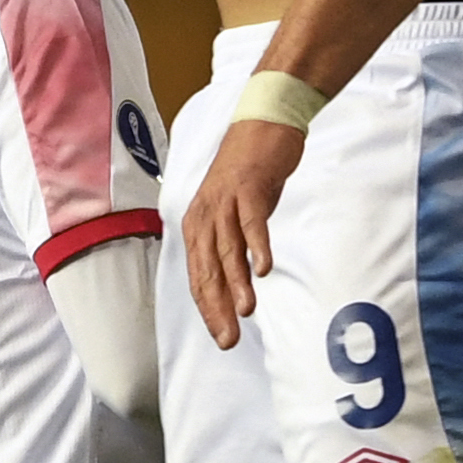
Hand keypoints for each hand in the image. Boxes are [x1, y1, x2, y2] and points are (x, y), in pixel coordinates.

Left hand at [182, 116, 306, 347]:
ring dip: (236, 283)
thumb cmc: (248, 172)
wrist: (262, 124)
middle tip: (229, 338)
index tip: (222, 337)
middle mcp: (205, 215)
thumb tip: (233, 283)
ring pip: (228, 250)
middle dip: (218, 308)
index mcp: (198, 225)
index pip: (198, 276)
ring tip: (246, 310)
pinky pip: (252, 223)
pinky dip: (257, 246)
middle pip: (208, 270)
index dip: (208, 309)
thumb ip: (230, 243)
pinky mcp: (249, 188)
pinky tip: (264, 269)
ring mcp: (226, 201)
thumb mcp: (232, 211)